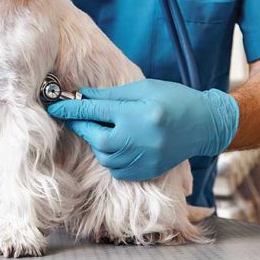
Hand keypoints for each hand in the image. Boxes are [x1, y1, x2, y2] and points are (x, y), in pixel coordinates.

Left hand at [47, 79, 238, 180]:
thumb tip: (81, 96)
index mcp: (138, 115)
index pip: (95, 112)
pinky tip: (119, 142)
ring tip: (108, 127)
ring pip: (104, 155)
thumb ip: (111, 95)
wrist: (205, 124)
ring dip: (98, 141)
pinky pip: (116, 168)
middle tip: (83, 116)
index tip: (54, 105)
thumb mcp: (143, 88)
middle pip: (97, 137)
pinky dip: (111, 156)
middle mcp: (140, 140)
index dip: (71, 108)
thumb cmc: (173, 99)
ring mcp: (144, 159)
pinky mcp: (145, 172)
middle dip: (85, 126)